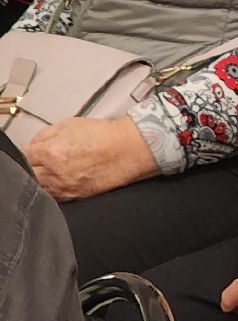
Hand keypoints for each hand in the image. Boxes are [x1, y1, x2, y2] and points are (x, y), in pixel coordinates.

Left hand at [24, 116, 159, 200]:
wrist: (130, 150)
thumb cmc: (105, 135)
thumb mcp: (71, 124)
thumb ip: (45, 134)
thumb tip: (33, 145)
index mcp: (51, 152)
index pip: (26, 154)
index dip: (32, 151)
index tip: (37, 150)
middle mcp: (55, 173)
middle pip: (30, 173)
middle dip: (35, 166)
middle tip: (45, 160)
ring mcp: (65, 187)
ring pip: (40, 187)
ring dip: (43, 179)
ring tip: (56, 170)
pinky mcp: (75, 196)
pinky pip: (55, 197)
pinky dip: (54, 189)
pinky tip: (63, 180)